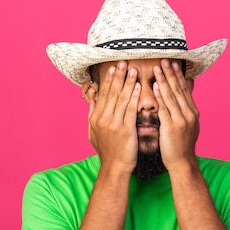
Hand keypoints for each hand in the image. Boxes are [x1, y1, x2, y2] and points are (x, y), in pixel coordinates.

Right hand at [85, 61, 140, 175]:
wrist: (115, 167)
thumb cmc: (107, 151)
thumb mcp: (93, 132)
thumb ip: (92, 114)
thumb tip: (91, 99)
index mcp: (95, 118)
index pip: (103, 95)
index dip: (109, 80)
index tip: (114, 67)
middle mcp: (103, 119)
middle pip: (111, 93)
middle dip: (118, 76)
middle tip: (123, 62)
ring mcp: (113, 124)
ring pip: (121, 99)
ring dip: (127, 83)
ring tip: (133, 70)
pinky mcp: (125, 130)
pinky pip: (130, 109)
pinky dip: (134, 97)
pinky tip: (138, 87)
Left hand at [153, 59, 198, 171]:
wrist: (182, 162)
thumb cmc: (180, 145)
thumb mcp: (186, 125)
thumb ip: (184, 110)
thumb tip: (181, 98)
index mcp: (192, 112)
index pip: (184, 90)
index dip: (178, 76)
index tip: (173, 63)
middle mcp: (189, 113)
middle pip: (179, 89)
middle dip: (171, 73)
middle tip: (165, 59)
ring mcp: (182, 120)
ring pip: (172, 96)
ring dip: (165, 80)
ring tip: (158, 67)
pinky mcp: (173, 126)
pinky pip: (165, 108)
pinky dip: (161, 96)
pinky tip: (156, 86)